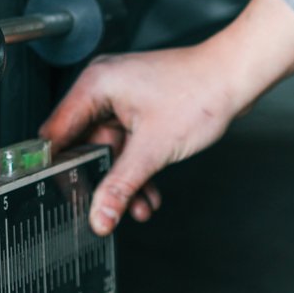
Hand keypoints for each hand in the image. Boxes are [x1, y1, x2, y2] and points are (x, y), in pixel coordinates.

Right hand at [39, 0, 293, 234]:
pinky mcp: (140, 109)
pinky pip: (128, 145)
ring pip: (110, 150)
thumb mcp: (153, 149)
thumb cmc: (200, 92)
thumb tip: (99, 215)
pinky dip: (138, 169)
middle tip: (102, 208)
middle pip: (85, 144)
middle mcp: (104, 89)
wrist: (237, 77)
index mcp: (95, 86)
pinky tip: (149, 194)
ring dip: (124, 180)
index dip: (56, 165)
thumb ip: (121, 185)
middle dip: (99, 180)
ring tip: (137, 207)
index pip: (58, 132)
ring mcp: (123, 99)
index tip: (59, 194)